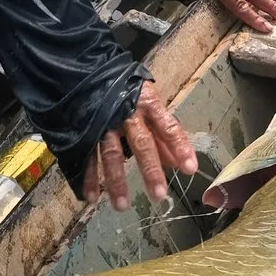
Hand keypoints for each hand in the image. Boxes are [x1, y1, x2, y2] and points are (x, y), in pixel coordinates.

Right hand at [80, 81, 198, 211]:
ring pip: (111, 154)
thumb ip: (162, 132)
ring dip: (117, 181)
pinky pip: (87, 155)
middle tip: (159, 196)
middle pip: (141, 144)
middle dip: (150, 170)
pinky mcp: (85, 129)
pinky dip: (88, 177)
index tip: (190, 169)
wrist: (87, 69)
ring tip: (122, 206)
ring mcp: (104, 122)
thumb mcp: (149, 102)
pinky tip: (92, 197)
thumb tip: (176, 161)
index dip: (179, 147)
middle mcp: (126, 113)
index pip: (168, 126)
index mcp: (147, 103)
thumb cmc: (127, 89)